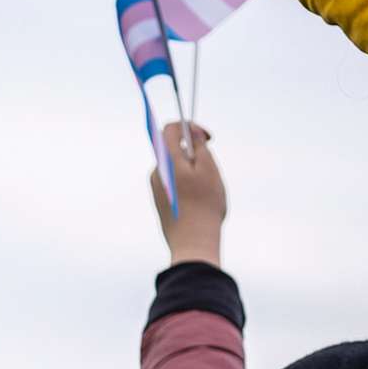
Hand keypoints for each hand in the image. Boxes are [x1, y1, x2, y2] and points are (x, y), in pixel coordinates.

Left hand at [151, 123, 226, 265]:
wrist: (193, 242)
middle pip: (173, 149)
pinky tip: (200, 201)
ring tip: (208, 188)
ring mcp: (156, 188)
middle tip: (212, 167)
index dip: (189, 126)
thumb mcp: (209, 169)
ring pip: (176, 167)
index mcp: (166, 161)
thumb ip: (199, 146)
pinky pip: (173, 182)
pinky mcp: (160, 201)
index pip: (170, 129)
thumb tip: (191, 131)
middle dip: (194, 151)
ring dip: (192, 168)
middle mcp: (156, 172)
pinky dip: (187, 182)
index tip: (207, 138)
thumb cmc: (205, 204)